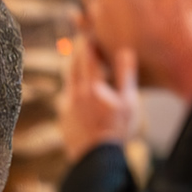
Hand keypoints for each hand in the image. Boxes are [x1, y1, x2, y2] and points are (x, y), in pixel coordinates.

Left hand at [53, 34, 137, 169]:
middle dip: (77, 51)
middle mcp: (76, 92)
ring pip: (67, 80)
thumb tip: (125, 52)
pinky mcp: (63, 117)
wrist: (96, 157)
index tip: (88, 34)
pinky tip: (77, 90)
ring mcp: (67, 105)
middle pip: (73, 65)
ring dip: (72, 68)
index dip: (87, 43)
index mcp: (92, 86)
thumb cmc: (117, 129)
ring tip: (78, 61)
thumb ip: (126, 75)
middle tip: (81, 41)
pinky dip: (71, 89)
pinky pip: (65, 97)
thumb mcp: (128, 102)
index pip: (87, 56)